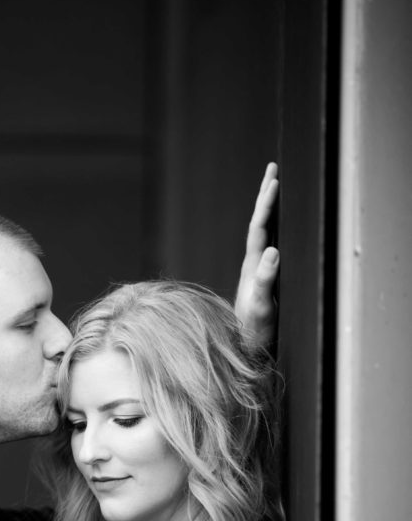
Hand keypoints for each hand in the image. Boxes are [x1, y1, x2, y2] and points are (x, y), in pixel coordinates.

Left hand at [234, 162, 279, 350]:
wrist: (244, 351)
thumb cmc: (254, 333)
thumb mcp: (260, 306)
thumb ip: (265, 280)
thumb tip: (273, 250)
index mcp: (252, 267)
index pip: (259, 228)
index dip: (266, 204)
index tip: (274, 179)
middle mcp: (252, 266)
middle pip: (259, 224)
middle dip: (266, 197)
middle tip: (273, 169)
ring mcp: (256, 273)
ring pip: (263, 234)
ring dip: (269, 210)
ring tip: (275, 188)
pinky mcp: (261, 282)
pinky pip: (267, 247)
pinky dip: (273, 231)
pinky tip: (277, 228)